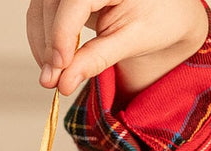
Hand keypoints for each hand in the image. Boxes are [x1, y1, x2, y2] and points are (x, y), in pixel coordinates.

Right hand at [26, 0, 207, 95]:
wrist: (170, 9)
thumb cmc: (159, 19)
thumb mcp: (131, 41)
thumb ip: (96, 59)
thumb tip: (63, 82)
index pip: (75, 1)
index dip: (62, 34)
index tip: (60, 67)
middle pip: (52, 4)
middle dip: (48, 43)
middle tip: (52, 80)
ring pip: (41, 6)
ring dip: (41, 42)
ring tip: (52, 75)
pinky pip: (44, 9)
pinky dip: (44, 35)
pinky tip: (53, 61)